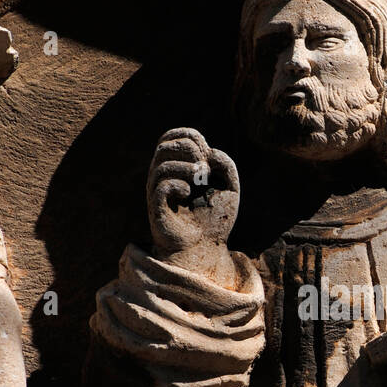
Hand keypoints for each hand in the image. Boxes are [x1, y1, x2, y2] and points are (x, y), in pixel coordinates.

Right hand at [146, 128, 239, 267]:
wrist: (206, 249)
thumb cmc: (215, 219)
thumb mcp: (230, 187)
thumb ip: (225, 163)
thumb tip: (208, 151)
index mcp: (178, 167)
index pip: (173, 136)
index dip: (191, 137)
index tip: (207, 155)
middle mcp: (164, 176)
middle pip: (164, 145)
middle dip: (188, 149)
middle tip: (204, 169)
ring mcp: (158, 192)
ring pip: (161, 165)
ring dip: (185, 168)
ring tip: (199, 182)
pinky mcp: (157, 209)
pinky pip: (161, 186)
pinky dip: (177, 184)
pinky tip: (188, 194)